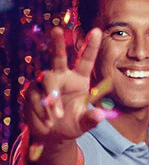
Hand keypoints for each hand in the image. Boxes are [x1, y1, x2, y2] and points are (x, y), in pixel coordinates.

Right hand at [24, 27, 110, 143]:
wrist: (52, 134)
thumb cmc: (72, 124)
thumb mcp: (84, 124)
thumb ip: (92, 119)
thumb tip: (100, 115)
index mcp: (79, 80)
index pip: (86, 60)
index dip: (91, 47)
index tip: (97, 31)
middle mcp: (62, 77)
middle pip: (58, 57)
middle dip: (57, 44)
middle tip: (57, 30)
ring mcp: (45, 83)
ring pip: (47, 81)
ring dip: (53, 100)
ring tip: (57, 117)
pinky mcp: (32, 91)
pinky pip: (36, 97)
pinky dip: (43, 110)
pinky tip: (47, 120)